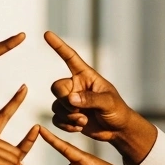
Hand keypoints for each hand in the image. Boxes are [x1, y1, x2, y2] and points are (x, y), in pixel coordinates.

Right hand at [46, 32, 150, 154]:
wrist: (117, 130)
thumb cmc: (117, 110)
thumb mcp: (108, 102)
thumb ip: (90, 99)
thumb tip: (71, 99)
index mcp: (85, 76)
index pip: (70, 58)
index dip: (58, 46)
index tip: (47, 34)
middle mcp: (75, 86)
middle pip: (57, 87)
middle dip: (64, 100)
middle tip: (78, 111)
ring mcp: (70, 102)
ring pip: (56, 106)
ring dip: (68, 116)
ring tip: (84, 121)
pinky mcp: (67, 116)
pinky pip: (56, 119)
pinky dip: (66, 125)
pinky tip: (79, 127)